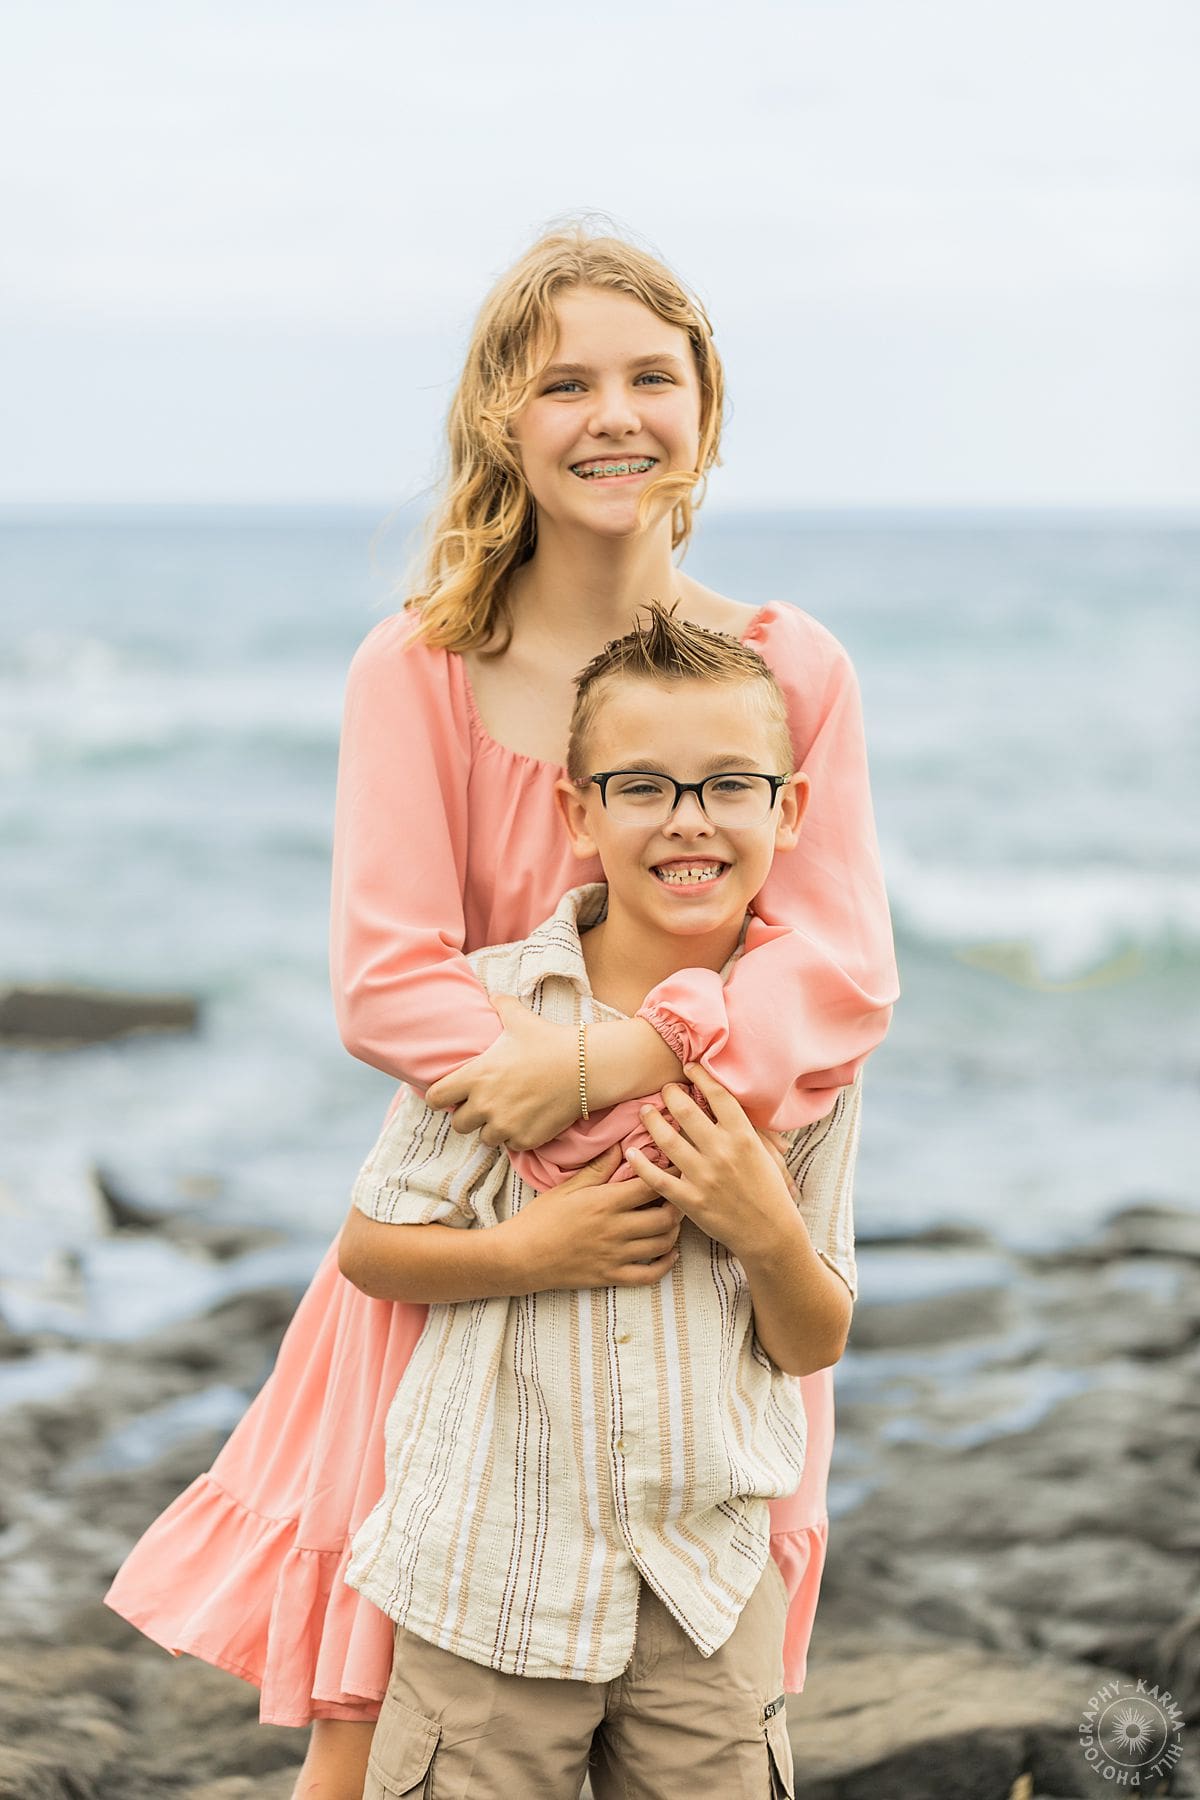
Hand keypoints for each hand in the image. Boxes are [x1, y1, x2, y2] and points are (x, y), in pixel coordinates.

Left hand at [425, 995, 579, 1148]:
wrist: (584, 1067)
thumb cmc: (549, 1041)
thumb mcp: (520, 1019)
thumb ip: (500, 1005)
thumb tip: (493, 994)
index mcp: (476, 1077)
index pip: (436, 1098)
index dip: (441, 1096)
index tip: (451, 1095)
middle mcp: (485, 1105)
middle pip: (459, 1124)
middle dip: (469, 1115)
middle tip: (486, 1104)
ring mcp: (505, 1125)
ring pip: (485, 1138)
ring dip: (493, 1128)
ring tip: (509, 1112)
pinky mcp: (525, 1139)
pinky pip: (511, 1145)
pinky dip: (517, 1135)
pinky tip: (529, 1119)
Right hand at [506, 1145, 682, 1290]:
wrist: (520, 1256)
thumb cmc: (541, 1218)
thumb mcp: (568, 1187)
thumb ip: (598, 1168)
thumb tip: (621, 1146)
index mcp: (605, 1202)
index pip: (651, 1185)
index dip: (670, 1174)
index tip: (677, 1167)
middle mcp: (616, 1229)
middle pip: (666, 1217)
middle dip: (678, 1204)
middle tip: (679, 1195)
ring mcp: (615, 1255)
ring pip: (662, 1244)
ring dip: (674, 1231)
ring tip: (673, 1220)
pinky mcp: (611, 1277)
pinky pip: (649, 1275)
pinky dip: (665, 1265)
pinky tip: (669, 1254)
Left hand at [625, 1063, 796, 1264]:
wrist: (770, 1232)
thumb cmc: (770, 1190)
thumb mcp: (766, 1153)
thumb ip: (745, 1128)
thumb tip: (728, 1103)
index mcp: (743, 1136)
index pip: (718, 1095)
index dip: (701, 1076)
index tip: (689, 1068)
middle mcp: (722, 1152)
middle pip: (685, 1111)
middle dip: (670, 1094)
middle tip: (664, 1091)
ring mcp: (704, 1176)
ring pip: (666, 1140)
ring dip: (651, 1121)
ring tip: (646, 1112)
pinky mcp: (690, 1200)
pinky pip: (657, 1178)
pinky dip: (640, 1164)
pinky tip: (631, 1152)